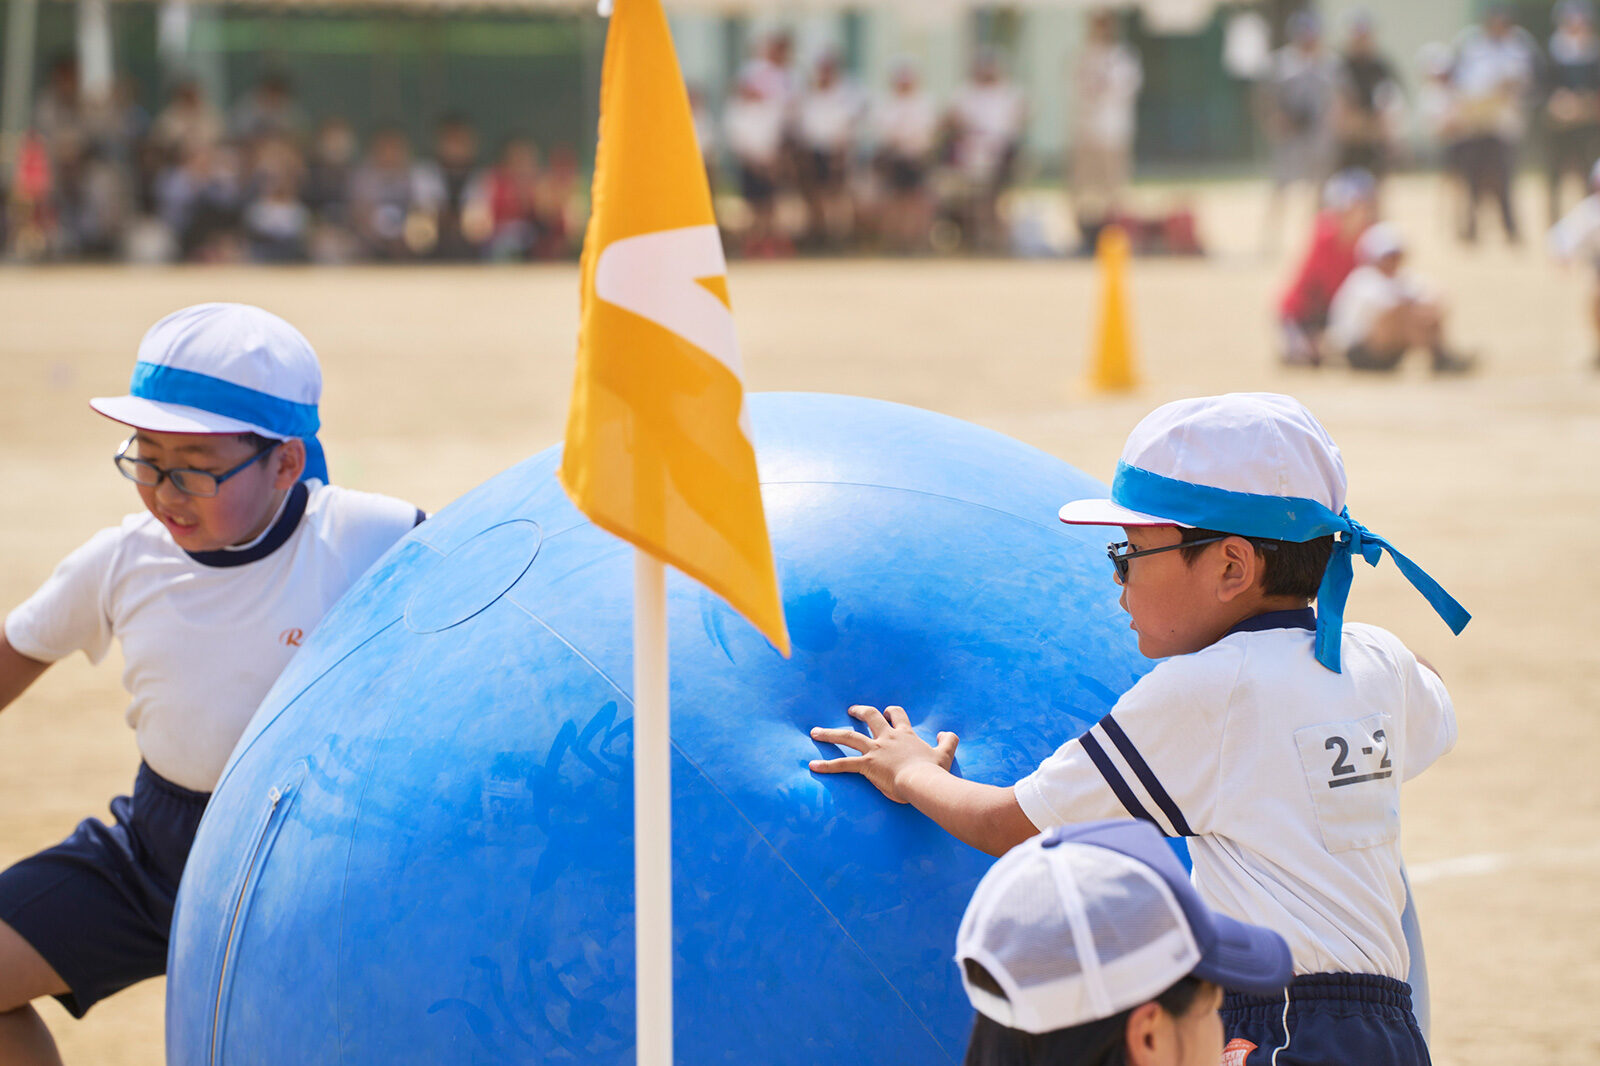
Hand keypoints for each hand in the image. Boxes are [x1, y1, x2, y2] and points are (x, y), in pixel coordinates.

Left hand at [809, 704, 957, 803]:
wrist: (924, 781)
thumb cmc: (934, 771)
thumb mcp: (946, 753)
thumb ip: (948, 741)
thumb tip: (947, 733)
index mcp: (905, 735)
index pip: (897, 716)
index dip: (891, 712)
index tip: (887, 712)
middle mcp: (887, 738)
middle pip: (870, 717)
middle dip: (859, 712)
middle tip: (851, 710)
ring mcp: (875, 750)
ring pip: (848, 736)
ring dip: (830, 734)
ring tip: (815, 732)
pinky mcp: (867, 765)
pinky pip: (842, 764)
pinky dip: (826, 765)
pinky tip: (813, 765)